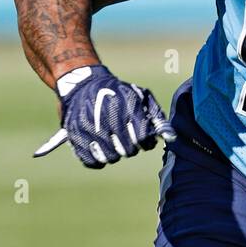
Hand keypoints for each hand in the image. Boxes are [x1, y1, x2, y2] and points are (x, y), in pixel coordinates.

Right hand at [35, 64, 175, 168]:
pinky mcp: (74, 137)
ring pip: (110, 158)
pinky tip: (100, 149)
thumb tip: (170, 136)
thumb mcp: (140, 96)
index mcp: (124, 105)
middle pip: (127, 150)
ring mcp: (88, 128)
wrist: (82, 85)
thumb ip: (156, 116)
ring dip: (115, 154)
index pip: (143, 136)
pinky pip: (91, 161)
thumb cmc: (117, 93)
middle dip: (130, 148)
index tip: (143, 138)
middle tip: (126, 140)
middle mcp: (106, 117)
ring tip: (113, 143)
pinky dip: (98, 159)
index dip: (145, 141)